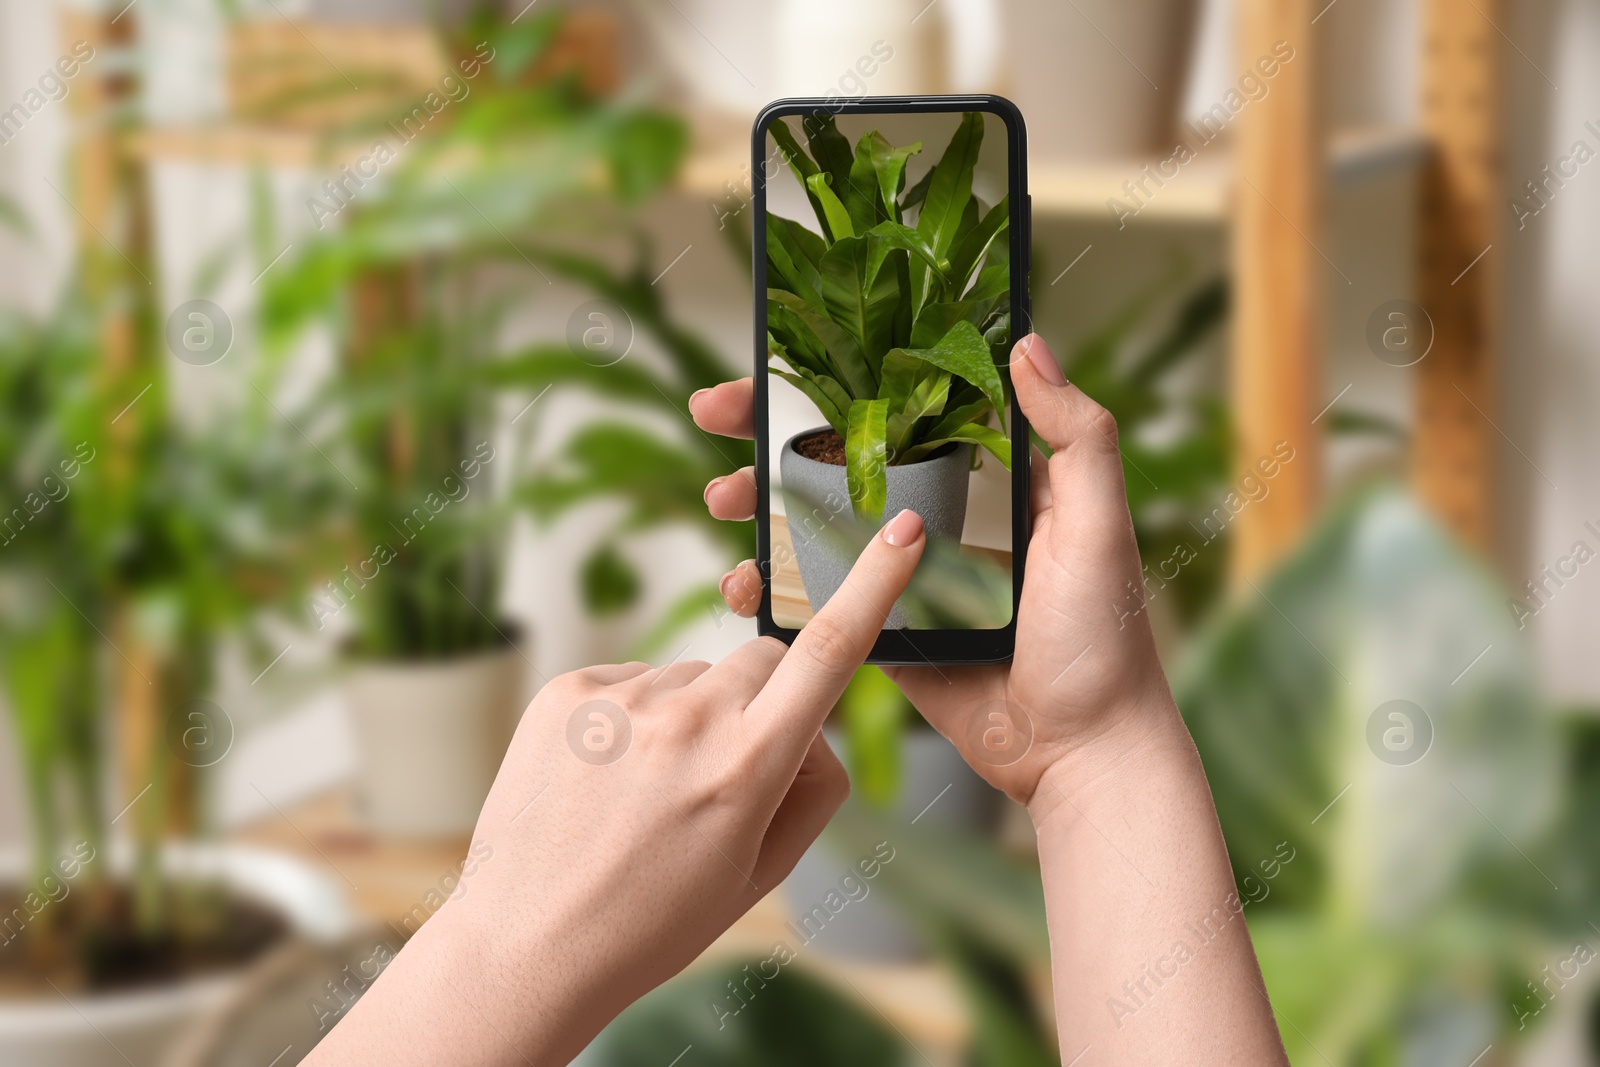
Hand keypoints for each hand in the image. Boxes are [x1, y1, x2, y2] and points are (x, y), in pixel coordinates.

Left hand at [304, 511, 926, 1066]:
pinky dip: (635, 719)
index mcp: (747, 766)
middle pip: (764, 660)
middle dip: (766, 699)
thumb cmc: (652, 921)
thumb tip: (816, 726)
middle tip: (726, 772)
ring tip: (646, 794)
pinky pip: (634, 681)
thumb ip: (812, 788)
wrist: (527, 946)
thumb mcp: (760, 873)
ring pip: (695, 675)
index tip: (901, 530)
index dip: (875, 584)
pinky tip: (608, 780)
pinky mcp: (567, 690)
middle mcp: (687, 718)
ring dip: (691, 715)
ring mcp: (620, 699)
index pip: (830, 652)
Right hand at [691, 334, 1185, 812]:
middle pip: (836, 461)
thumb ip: (1077, 438)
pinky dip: (768, 590)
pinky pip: (813, 603)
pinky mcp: (878, 636)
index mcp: (983, 483)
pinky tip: (740, 583)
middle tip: (713, 413)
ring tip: (720, 501)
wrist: (1082, 755)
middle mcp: (934, 520)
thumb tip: (1029, 344)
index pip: (898, 410)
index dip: (839, 383)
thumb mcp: (1098, 526)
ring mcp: (899, 579)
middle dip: (767, 435)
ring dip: (756, 507)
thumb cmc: (1105, 640)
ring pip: (811, 528)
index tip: (779, 358)